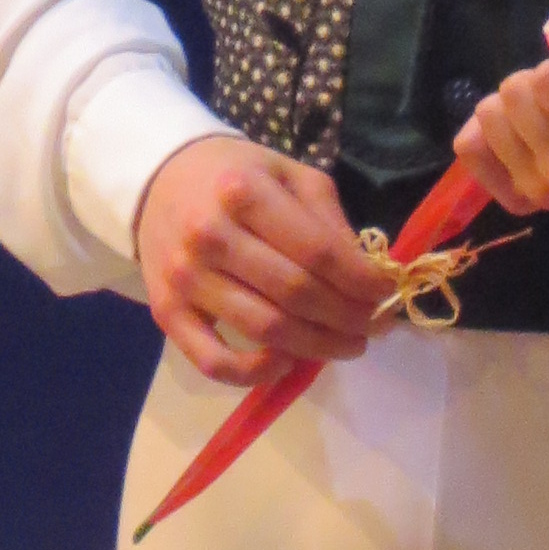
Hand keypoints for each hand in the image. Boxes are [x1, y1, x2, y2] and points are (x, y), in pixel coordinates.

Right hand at [135, 135, 393, 386]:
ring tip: (348, 344)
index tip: (386, 294)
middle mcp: (210, 235)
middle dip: (348, 318)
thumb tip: (366, 274)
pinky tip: (287, 362)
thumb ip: (329, 221)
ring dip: (318, 347)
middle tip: (375, 325)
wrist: (161, 182)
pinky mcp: (167, 313)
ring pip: (265, 330)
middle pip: (297, 294)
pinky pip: (214, 361)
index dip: (361, 282)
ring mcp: (186, 278)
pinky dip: (256, 373)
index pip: (318, 252)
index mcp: (244, 193)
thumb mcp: (290, 176)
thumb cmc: (238, 179)